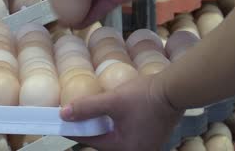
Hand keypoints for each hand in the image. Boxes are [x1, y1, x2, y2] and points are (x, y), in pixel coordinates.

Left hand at [60, 75, 183, 150]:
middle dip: (88, 128)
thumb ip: (88, 107)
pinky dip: (113, 125)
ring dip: (101, 125)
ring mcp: (144, 145)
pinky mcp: (149, 137)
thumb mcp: (113, 100)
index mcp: (124, 148)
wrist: (174, 89)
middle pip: (102, 141)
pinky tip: (108, 113)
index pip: (90, 140)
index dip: (74, 129)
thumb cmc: (145, 96)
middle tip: (73, 116)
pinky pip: (124, 134)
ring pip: (113, 137)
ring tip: (89, 113)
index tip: (60, 121)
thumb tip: (64, 114)